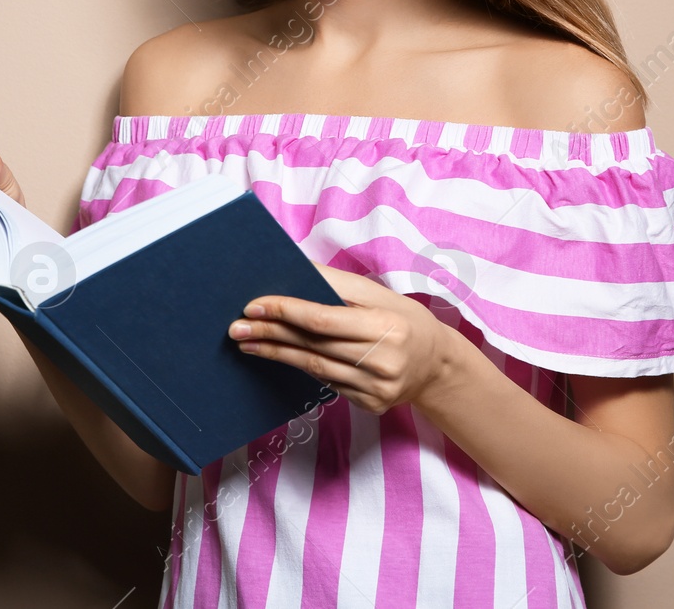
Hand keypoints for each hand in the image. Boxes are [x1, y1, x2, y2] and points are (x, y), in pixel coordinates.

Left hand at [227, 263, 459, 415]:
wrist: (437, 365)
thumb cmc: (404, 319)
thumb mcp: (379, 294)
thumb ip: (337, 283)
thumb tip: (294, 267)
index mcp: (385, 327)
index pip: (323, 320)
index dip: (285, 312)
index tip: (254, 306)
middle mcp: (382, 362)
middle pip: (313, 347)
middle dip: (271, 334)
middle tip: (237, 328)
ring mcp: (376, 389)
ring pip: (314, 369)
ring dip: (276, 354)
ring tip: (247, 344)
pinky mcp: (371, 405)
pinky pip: (327, 384)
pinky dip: (301, 368)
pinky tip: (280, 356)